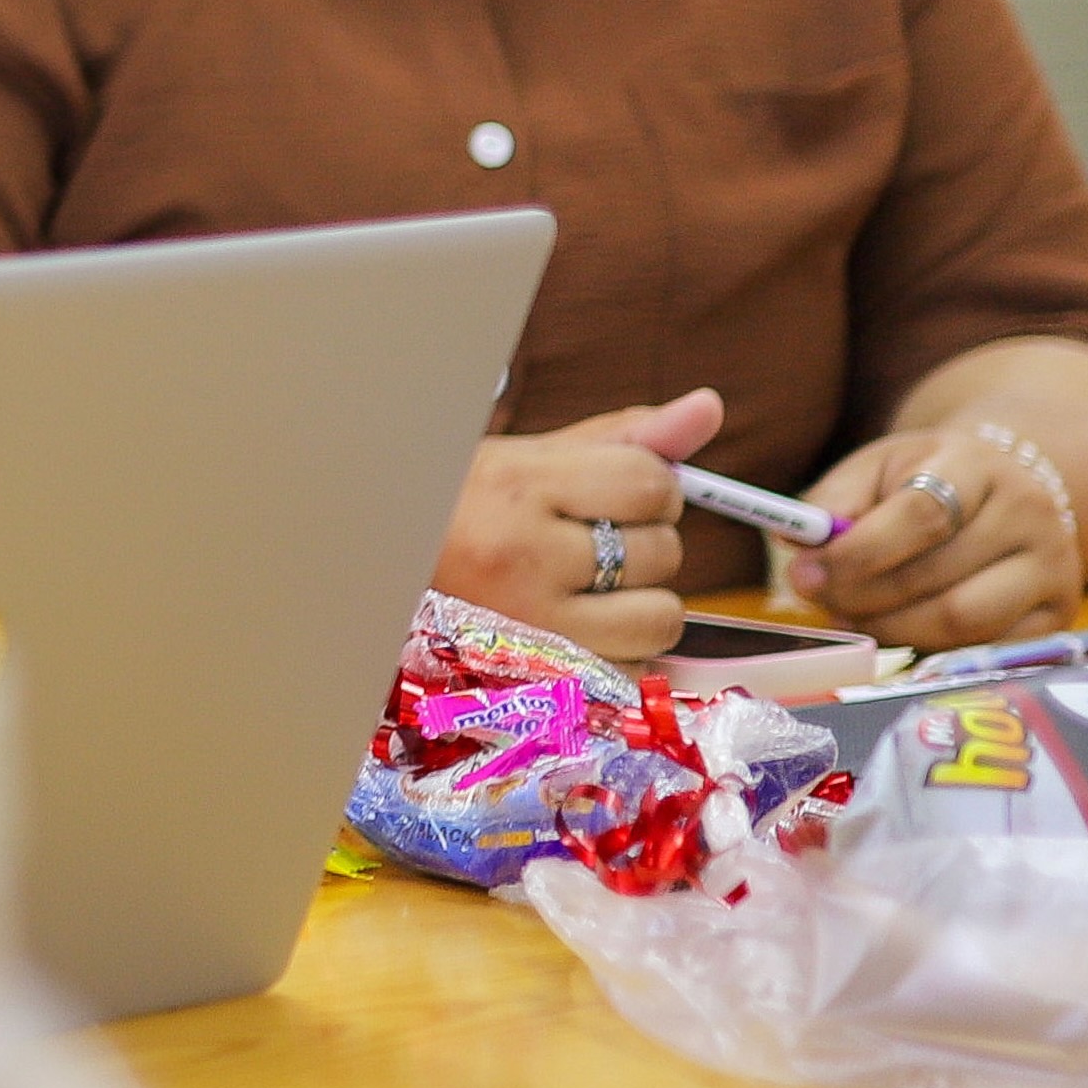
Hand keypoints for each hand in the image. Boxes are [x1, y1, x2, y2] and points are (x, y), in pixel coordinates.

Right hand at [433, 391, 719, 660]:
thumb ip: (622, 438)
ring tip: (590, 595)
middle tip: (586, 548)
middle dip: (642, 547)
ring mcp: (531, 622)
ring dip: (641, 607)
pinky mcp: (541, 679)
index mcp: (518, 485)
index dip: (650, 490)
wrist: (379, 582)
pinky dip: (618, 656)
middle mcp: (522, 553)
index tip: (612, 499)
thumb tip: (708, 408)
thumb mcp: (526, 461)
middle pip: (663, 551)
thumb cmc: (460, 512)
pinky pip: (634, 671)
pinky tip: (575, 635)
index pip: (650, 484)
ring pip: (661, 617)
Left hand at [793, 419, 1082, 650]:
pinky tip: (894, 634)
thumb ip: (833, 501)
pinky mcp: (1057, 616)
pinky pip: (983, 651)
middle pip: (937, 577)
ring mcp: (1052, 569)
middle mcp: (1030, 516)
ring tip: (850, 616)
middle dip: (862, 597)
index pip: (923, 514)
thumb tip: (797, 542)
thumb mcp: (878, 469)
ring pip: (961, 622)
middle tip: (819, 600)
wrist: (1005, 490)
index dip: (858, 552)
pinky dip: (928, 651)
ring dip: (890, 630)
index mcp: (980, 467)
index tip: (804, 573)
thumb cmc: (927, 481)